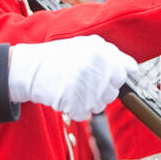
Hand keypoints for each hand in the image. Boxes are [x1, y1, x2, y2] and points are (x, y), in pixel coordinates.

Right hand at [7, 35, 137, 120]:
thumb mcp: (84, 46)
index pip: (125, 71)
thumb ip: (110, 55)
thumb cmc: (56, 58)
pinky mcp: (75, 103)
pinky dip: (75, 109)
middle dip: (100, 91)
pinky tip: (65, 96)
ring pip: (100, 105)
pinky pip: (84, 114)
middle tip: (82, 82)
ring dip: (87, 101)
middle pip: (113, 91)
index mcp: (101, 52)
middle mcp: (96, 68)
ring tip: (72, 88)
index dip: (115, 75)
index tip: (105, 76)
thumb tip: (131, 68)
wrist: (29, 69)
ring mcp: (86, 86)